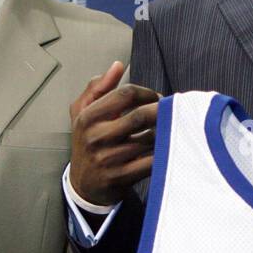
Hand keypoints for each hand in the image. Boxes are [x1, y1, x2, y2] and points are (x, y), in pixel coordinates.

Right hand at [69, 60, 159, 205]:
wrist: (83, 186)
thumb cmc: (87, 143)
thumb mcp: (82, 113)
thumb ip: (98, 87)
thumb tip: (117, 66)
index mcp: (86, 117)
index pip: (125, 94)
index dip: (147, 93)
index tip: (155, 98)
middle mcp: (95, 137)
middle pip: (141, 115)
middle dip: (161, 111)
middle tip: (170, 112)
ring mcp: (108, 159)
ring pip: (150, 138)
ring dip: (164, 132)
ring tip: (168, 129)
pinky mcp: (121, 177)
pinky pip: (152, 161)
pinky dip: (163, 152)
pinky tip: (166, 147)